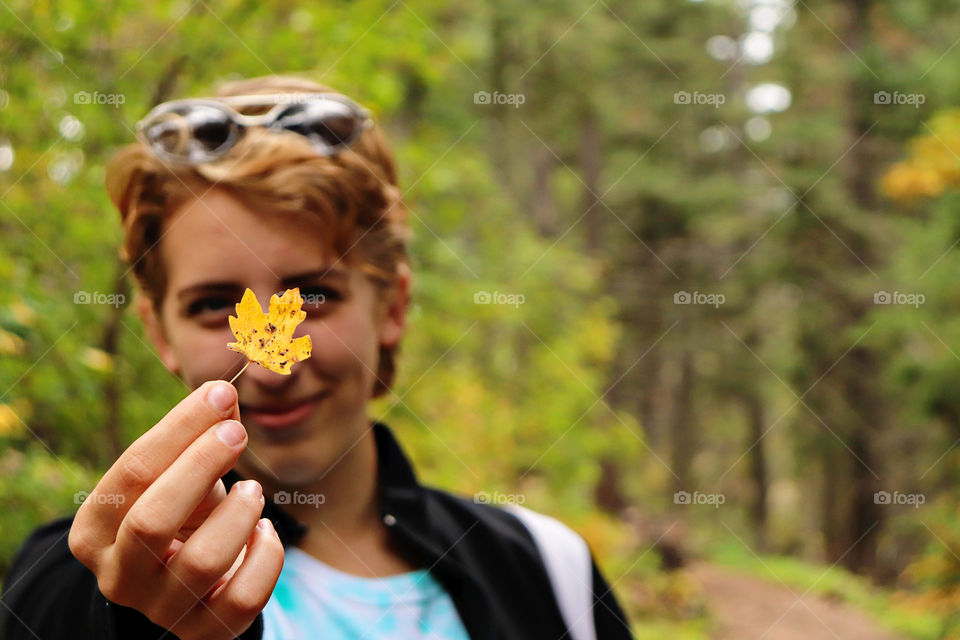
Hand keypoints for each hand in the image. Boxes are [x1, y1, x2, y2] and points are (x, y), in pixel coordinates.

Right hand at [69, 381, 283, 639]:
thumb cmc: (182, 517)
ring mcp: (161, 611)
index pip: (132, 472)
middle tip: (237, 432)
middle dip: (200, 466)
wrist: (187, 589)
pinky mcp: (204, 634)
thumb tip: (225, 392)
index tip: (221, 393)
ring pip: (203, 560)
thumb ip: (200, 435)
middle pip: (152, 520)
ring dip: (239, 513)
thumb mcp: (180, 477)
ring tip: (253, 491)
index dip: (180, 428)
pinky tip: (265, 532)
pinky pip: (245, 597)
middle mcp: (118, 577)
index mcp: (94, 532)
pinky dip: (266, 555)